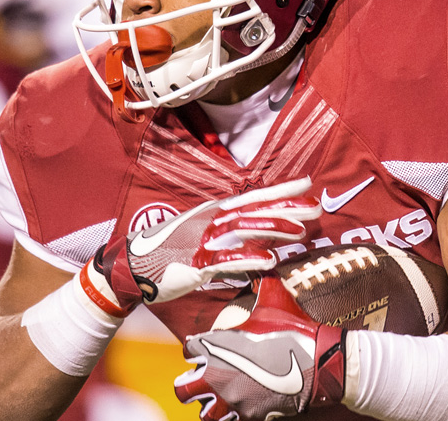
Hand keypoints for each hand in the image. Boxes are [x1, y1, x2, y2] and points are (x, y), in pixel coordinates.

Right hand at [81, 178, 320, 316]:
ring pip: (243, 230)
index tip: (308, 183)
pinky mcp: (194, 263)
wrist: (131, 265)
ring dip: (272, 230)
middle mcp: (212, 220)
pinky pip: (224, 260)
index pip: (254, 196)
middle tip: (315, 208)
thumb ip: (232, 231)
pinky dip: (247, 259)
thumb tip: (265, 232)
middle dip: (286, 208)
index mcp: (216, 211)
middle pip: (254, 210)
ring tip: (299, 232)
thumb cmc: (171, 249)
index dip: (282, 190)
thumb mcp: (203, 232)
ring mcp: (203, 240)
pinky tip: (269, 261)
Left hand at [174, 275, 345, 420]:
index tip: (204, 347)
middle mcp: (217, 375)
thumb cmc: (295, 328)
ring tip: (219, 396)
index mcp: (216, 346)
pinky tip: (242, 403)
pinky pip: (231, 420)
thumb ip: (260, 280)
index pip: (189, 350)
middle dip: (190, 383)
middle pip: (183, 389)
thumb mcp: (275, 297)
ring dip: (209, 403)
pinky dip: (234, 413)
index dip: (196, 348)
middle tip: (201, 377)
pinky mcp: (250, 415)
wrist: (321, 360)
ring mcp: (233, 399)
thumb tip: (259, 261)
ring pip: (205, 412)